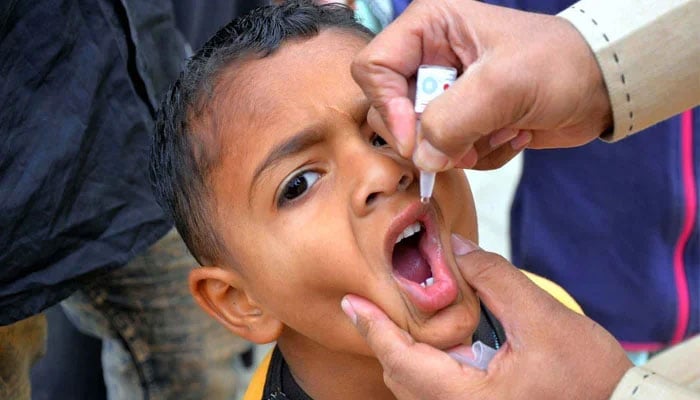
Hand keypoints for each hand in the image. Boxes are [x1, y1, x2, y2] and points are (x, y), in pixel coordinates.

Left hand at [341, 234, 631, 399]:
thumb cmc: (591, 379)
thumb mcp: (543, 320)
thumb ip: (495, 279)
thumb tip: (458, 250)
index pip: (403, 361)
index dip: (374, 328)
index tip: (353, 303)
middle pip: (402, 377)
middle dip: (385, 338)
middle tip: (370, 304)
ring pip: (415, 388)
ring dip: (403, 351)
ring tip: (396, 317)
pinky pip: (434, 393)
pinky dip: (424, 364)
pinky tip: (433, 342)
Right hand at [351, 0, 611, 170]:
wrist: (601, 87)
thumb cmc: (558, 66)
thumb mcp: (503, 85)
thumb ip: (452, 120)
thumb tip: (421, 157)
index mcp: (429, 26)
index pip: (374, 68)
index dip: (388, 106)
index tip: (417, 139)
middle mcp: (429, 57)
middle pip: (390, 109)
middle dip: (432, 134)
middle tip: (469, 141)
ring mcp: (445, 91)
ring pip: (420, 138)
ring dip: (463, 147)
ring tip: (503, 130)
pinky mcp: (463, 120)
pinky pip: (448, 151)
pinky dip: (480, 153)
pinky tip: (512, 133)